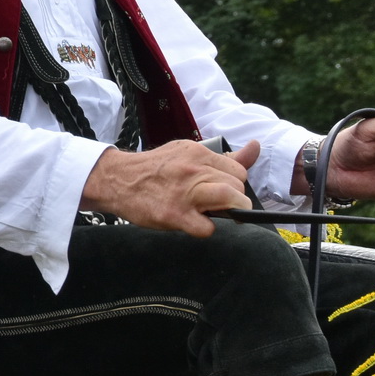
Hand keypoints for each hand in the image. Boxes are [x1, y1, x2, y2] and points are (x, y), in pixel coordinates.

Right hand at [80, 139, 256, 235]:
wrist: (118, 179)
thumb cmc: (156, 169)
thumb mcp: (188, 153)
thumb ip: (223, 157)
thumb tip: (256, 147)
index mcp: (198, 152)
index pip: (239, 171)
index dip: (235, 184)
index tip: (221, 189)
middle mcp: (193, 169)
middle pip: (237, 186)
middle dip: (234, 199)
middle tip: (217, 204)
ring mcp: (184, 192)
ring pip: (229, 199)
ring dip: (230, 211)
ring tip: (214, 213)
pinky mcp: (174, 214)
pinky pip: (207, 228)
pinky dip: (205, 228)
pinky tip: (193, 222)